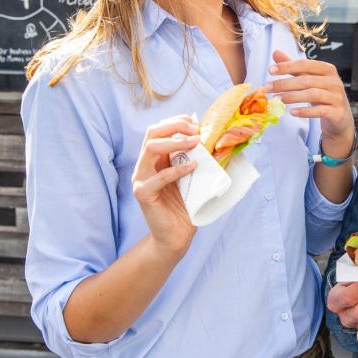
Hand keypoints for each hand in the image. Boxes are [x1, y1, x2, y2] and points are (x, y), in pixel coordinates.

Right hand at [131, 115, 199, 256]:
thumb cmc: (186, 206)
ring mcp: (141, 179)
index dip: (176, 122)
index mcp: (155, 159)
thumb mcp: (193, 177)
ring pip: (150, 149)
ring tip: (195, 142)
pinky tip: (193, 167)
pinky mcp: (143, 194)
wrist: (176, 235)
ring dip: (175, 142)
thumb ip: (197, 159)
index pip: (159, 130)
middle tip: (196, 130)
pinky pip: (158, 177)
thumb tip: (216, 140)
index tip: (196, 122)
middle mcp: (144, 165)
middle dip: (174, 126)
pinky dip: (176, 170)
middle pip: (152, 133)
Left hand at [267, 49, 353, 154]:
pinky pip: (320, 111)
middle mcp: (334, 81)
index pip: (305, 64)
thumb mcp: (309, 80)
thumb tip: (275, 53)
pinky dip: (305, 111)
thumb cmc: (323, 95)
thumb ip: (293, 67)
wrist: (340, 118)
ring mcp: (337, 97)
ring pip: (312, 94)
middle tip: (267, 88)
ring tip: (277, 100)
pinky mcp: (337, 112)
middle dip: (285, 83)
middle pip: (306, 80)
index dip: (287, 66)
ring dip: (292, 97)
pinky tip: (292, 112)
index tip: (270, 70)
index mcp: (327, 69)